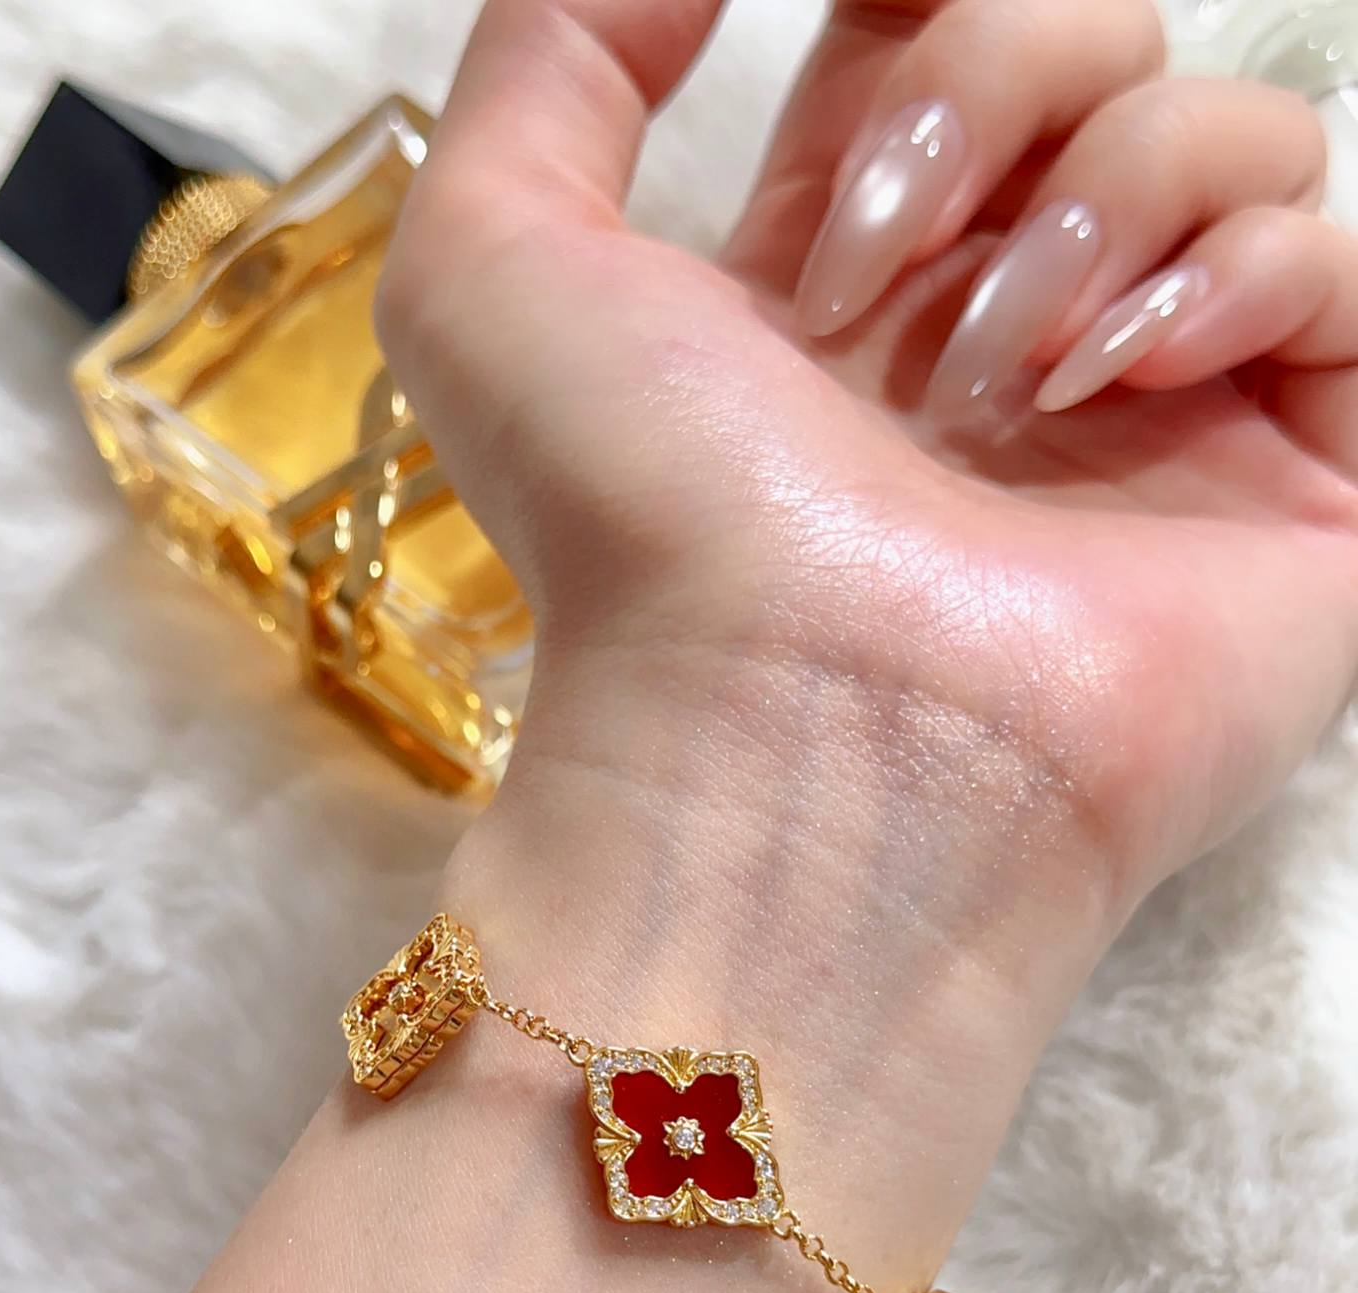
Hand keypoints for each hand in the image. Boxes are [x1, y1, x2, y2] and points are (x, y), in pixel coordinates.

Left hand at [375, 0, 1357, 1288]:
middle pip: (1089, 44)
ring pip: (1230, 133)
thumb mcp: (495, 260)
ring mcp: (1152, 417)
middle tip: (867, 276)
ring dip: (1100, 193)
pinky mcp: (1290, 493)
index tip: (856, 28)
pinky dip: (1239, 274)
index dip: (906, 10)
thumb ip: (560, 50)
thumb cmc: (641, 533)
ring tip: (990, 381)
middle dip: (980, 84)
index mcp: (843, 287)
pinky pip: (1342, 271)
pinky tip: (1117, 379)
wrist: (794, 743)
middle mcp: (1000, 338)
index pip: (927, 40)